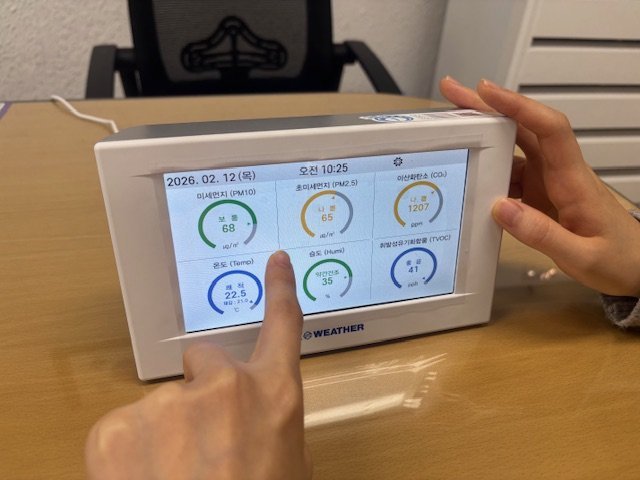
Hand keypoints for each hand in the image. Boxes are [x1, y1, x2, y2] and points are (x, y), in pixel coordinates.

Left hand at [85, 251, 311, 479]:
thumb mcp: (287, 470)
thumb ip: (275, 433)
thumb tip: (256, 425)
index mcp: (274, 399)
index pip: (283, 328)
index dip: (280, 290)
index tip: (274, 260)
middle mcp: (224, 388)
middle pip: (205, 361)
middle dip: (202, 392)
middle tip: (200, 444)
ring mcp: (169, 403)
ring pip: (162, 404)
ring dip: (164, 433)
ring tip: (169, 478)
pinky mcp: (117, 426)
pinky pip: (123, 426)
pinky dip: (127, 453)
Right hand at [440, 77, 639, 296]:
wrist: (636, 267)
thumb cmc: (617, 259)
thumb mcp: (581, 257)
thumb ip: (542, 234)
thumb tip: (500, 208)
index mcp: (573, 181)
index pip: (549, 129)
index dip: (518, 107)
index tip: (486, 92)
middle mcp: (560, 172)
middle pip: (525, 128)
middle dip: (489, 108)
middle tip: (453, 93)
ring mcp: (550, 181)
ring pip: (514, 149)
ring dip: (485, 138)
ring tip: (452, 130)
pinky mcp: (542, 194)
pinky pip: (512, 174)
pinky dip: (489, 169)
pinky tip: (469, 174)